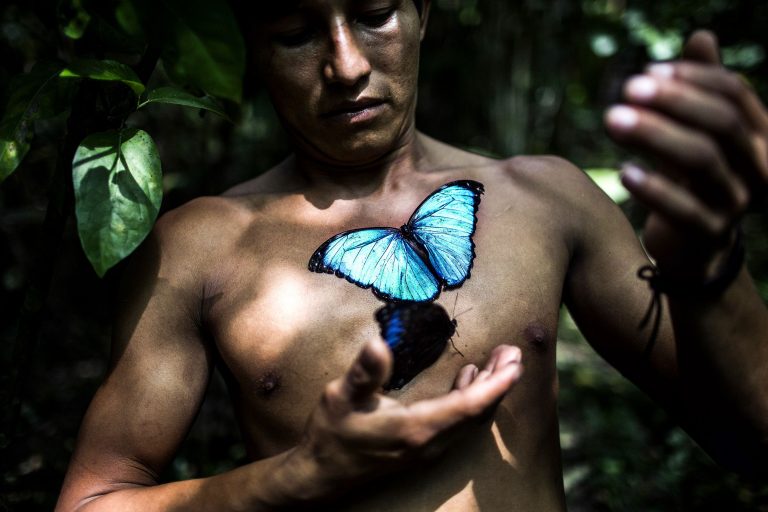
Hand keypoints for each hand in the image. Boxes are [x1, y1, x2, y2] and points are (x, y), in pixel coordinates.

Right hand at [288, 338, 522, 501]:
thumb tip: (378, 342)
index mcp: (417, 428)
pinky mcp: (422, 448)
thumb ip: (364, 372)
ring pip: (471, 420)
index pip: (470, 406)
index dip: (497, 384)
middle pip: (478, 413)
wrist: (321, 475)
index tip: (516, 360)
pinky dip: (470, 399)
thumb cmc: (331, 434)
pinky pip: (458, 424)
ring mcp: (428, 448)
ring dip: (488, 390)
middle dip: (500, 382)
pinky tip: (468, 378)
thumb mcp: (340, 397)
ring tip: (500, 360)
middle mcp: (430, 442)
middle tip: (514, 352)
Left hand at [605, 30, 767, 279]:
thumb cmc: (694, 178)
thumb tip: (702, 35)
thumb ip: (701, 88)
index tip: (647, 72)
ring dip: (654, 136)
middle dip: (673, 102)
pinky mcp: (710, 233)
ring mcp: (738, 202)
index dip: (692, 78)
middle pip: (721, 123)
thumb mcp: (699, 132)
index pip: (734, 94)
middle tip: (626, 89)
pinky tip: (622, 171)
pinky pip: (684, 209)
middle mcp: (759, 167)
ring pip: (702, 161)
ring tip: (611, 120)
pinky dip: (653, 188)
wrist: (693, 246)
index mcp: (761, 135)